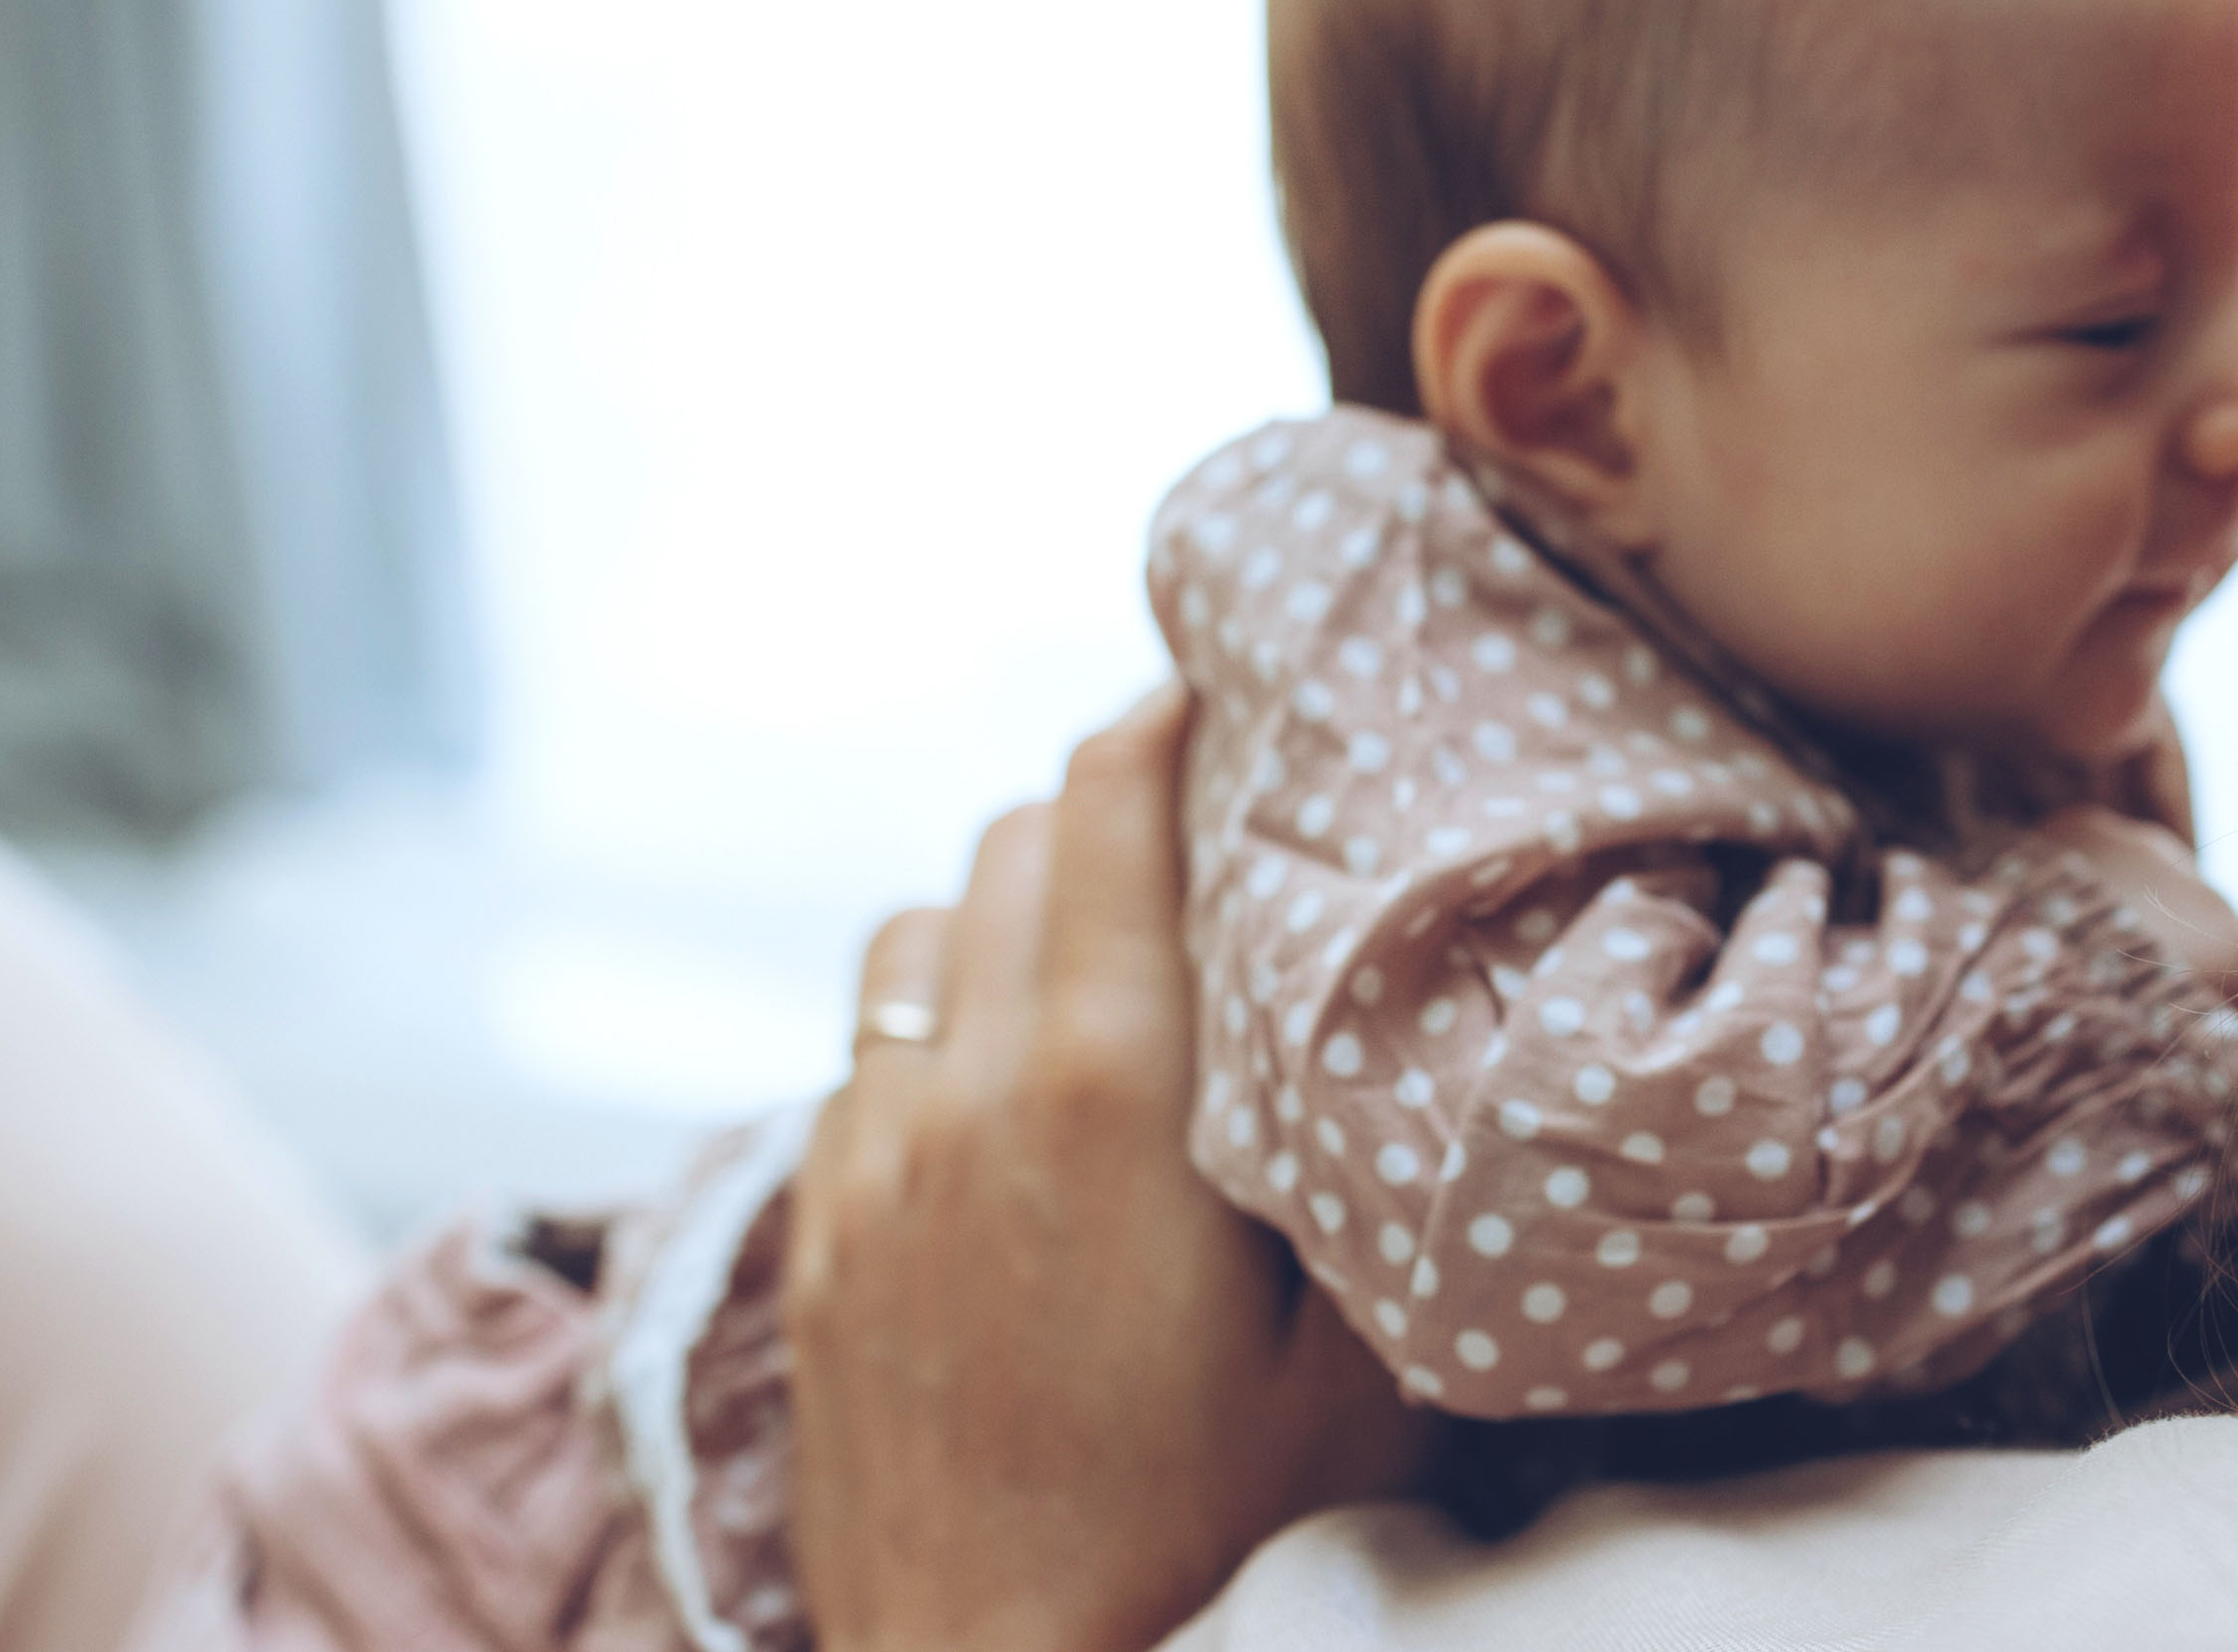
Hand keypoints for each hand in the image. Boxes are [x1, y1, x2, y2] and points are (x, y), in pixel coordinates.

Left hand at [783, 690, 1434, 1651]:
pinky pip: (860, 1059)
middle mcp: (957, 1093)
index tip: (1246, 685)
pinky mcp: (813, 1248)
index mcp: (1104, 1086)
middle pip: (1011, 834)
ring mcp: (862, 1168)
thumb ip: (1373, 1166)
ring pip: (914, 935)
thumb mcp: (1369, 1363)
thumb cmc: (1220, 1553)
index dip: (1175, 707)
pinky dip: (935, 1030)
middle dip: (1110, 805)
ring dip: (1005, 914)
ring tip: (1107, 966)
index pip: (1111, 792)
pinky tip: (1014, 1104)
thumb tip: (1424, 1017)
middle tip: (1215, 828)